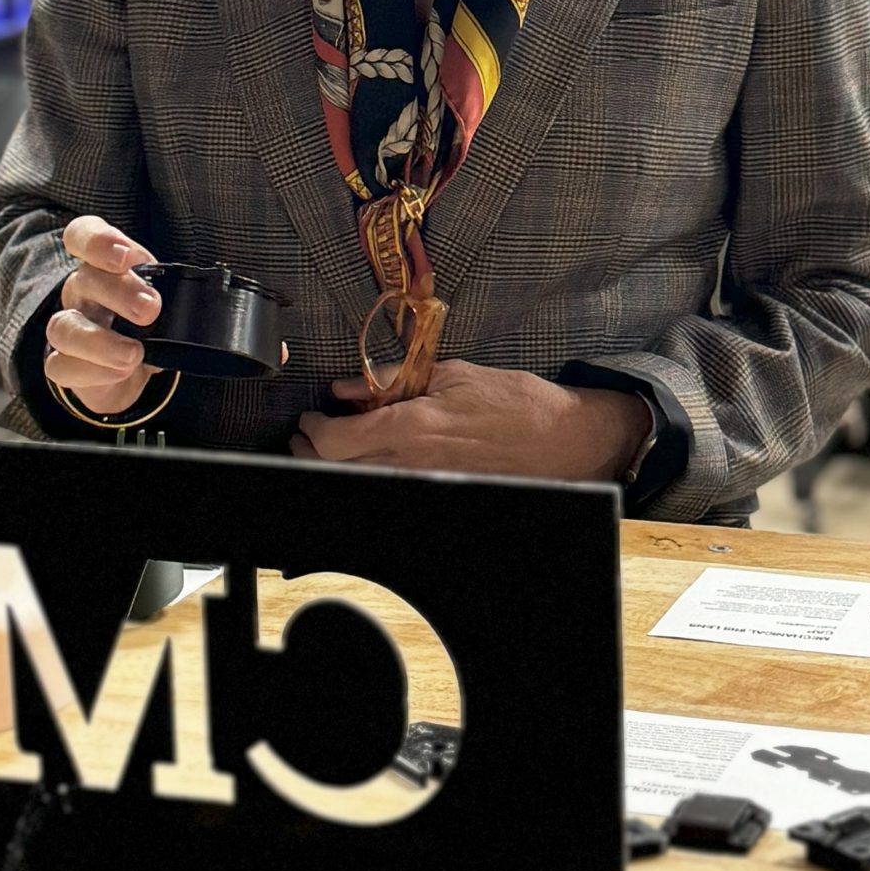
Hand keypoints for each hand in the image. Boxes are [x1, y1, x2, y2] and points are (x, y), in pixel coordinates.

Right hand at [43, 215, 161, 420]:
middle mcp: (82, 291)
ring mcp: (69, 328)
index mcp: (105, 265)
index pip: (83, 234)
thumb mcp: (167, 298)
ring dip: (100, 340)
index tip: (127, 257)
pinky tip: (120, 371)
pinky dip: (93, 371)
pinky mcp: (65, 365)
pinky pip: (62, 366)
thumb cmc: (148, 323)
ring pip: (64, 326)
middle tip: (151, 308)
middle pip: (84, 279)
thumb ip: (179, 289)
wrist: (132, 369)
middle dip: (119, 292)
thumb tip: (212, 292)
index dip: (97, 240)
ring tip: (134, 353)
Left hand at [293, 359, 650, 482]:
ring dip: (335, 467)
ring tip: (328, 450)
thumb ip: (393, 380)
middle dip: (310, 453)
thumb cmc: (514, 402)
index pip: (334, 441)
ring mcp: (423, 487)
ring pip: (357, 485)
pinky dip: (367, 477)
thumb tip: (347, 387)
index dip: (311, 431)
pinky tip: (368, 464)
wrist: (563, 442)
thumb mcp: (451, 374)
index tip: (309, 419)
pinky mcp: (438, 496)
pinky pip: (390, 489)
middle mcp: (409, 467)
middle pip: (335, 471)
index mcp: (410, 430)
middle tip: (306, 436)